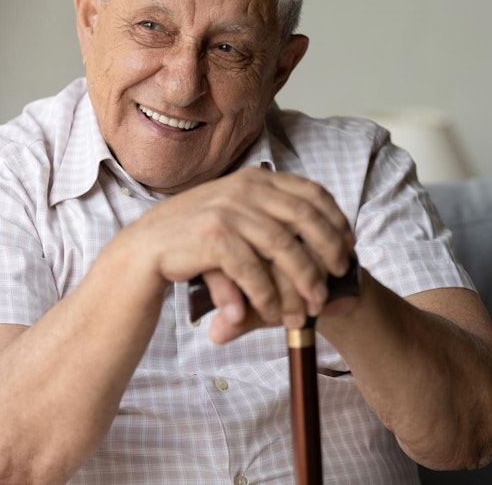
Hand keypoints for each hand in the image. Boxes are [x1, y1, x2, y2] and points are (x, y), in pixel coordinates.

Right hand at [115, 168, 353, 341]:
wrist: (143, 251)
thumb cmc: (194, 239)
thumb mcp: (235, 215)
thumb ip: (270, 217)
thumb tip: (324, 239)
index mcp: (255, 178)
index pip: (311, 193)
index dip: (337, 221)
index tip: (348, 247)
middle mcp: (244, 188)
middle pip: (305, 219)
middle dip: (327, 252)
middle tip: (337, 280)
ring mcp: (228, 210)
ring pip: (284, 248)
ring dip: (302, 282)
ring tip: (310, 309)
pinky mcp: (212, 236)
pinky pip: (253, 270)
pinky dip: (268, 294)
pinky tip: (274, 312)